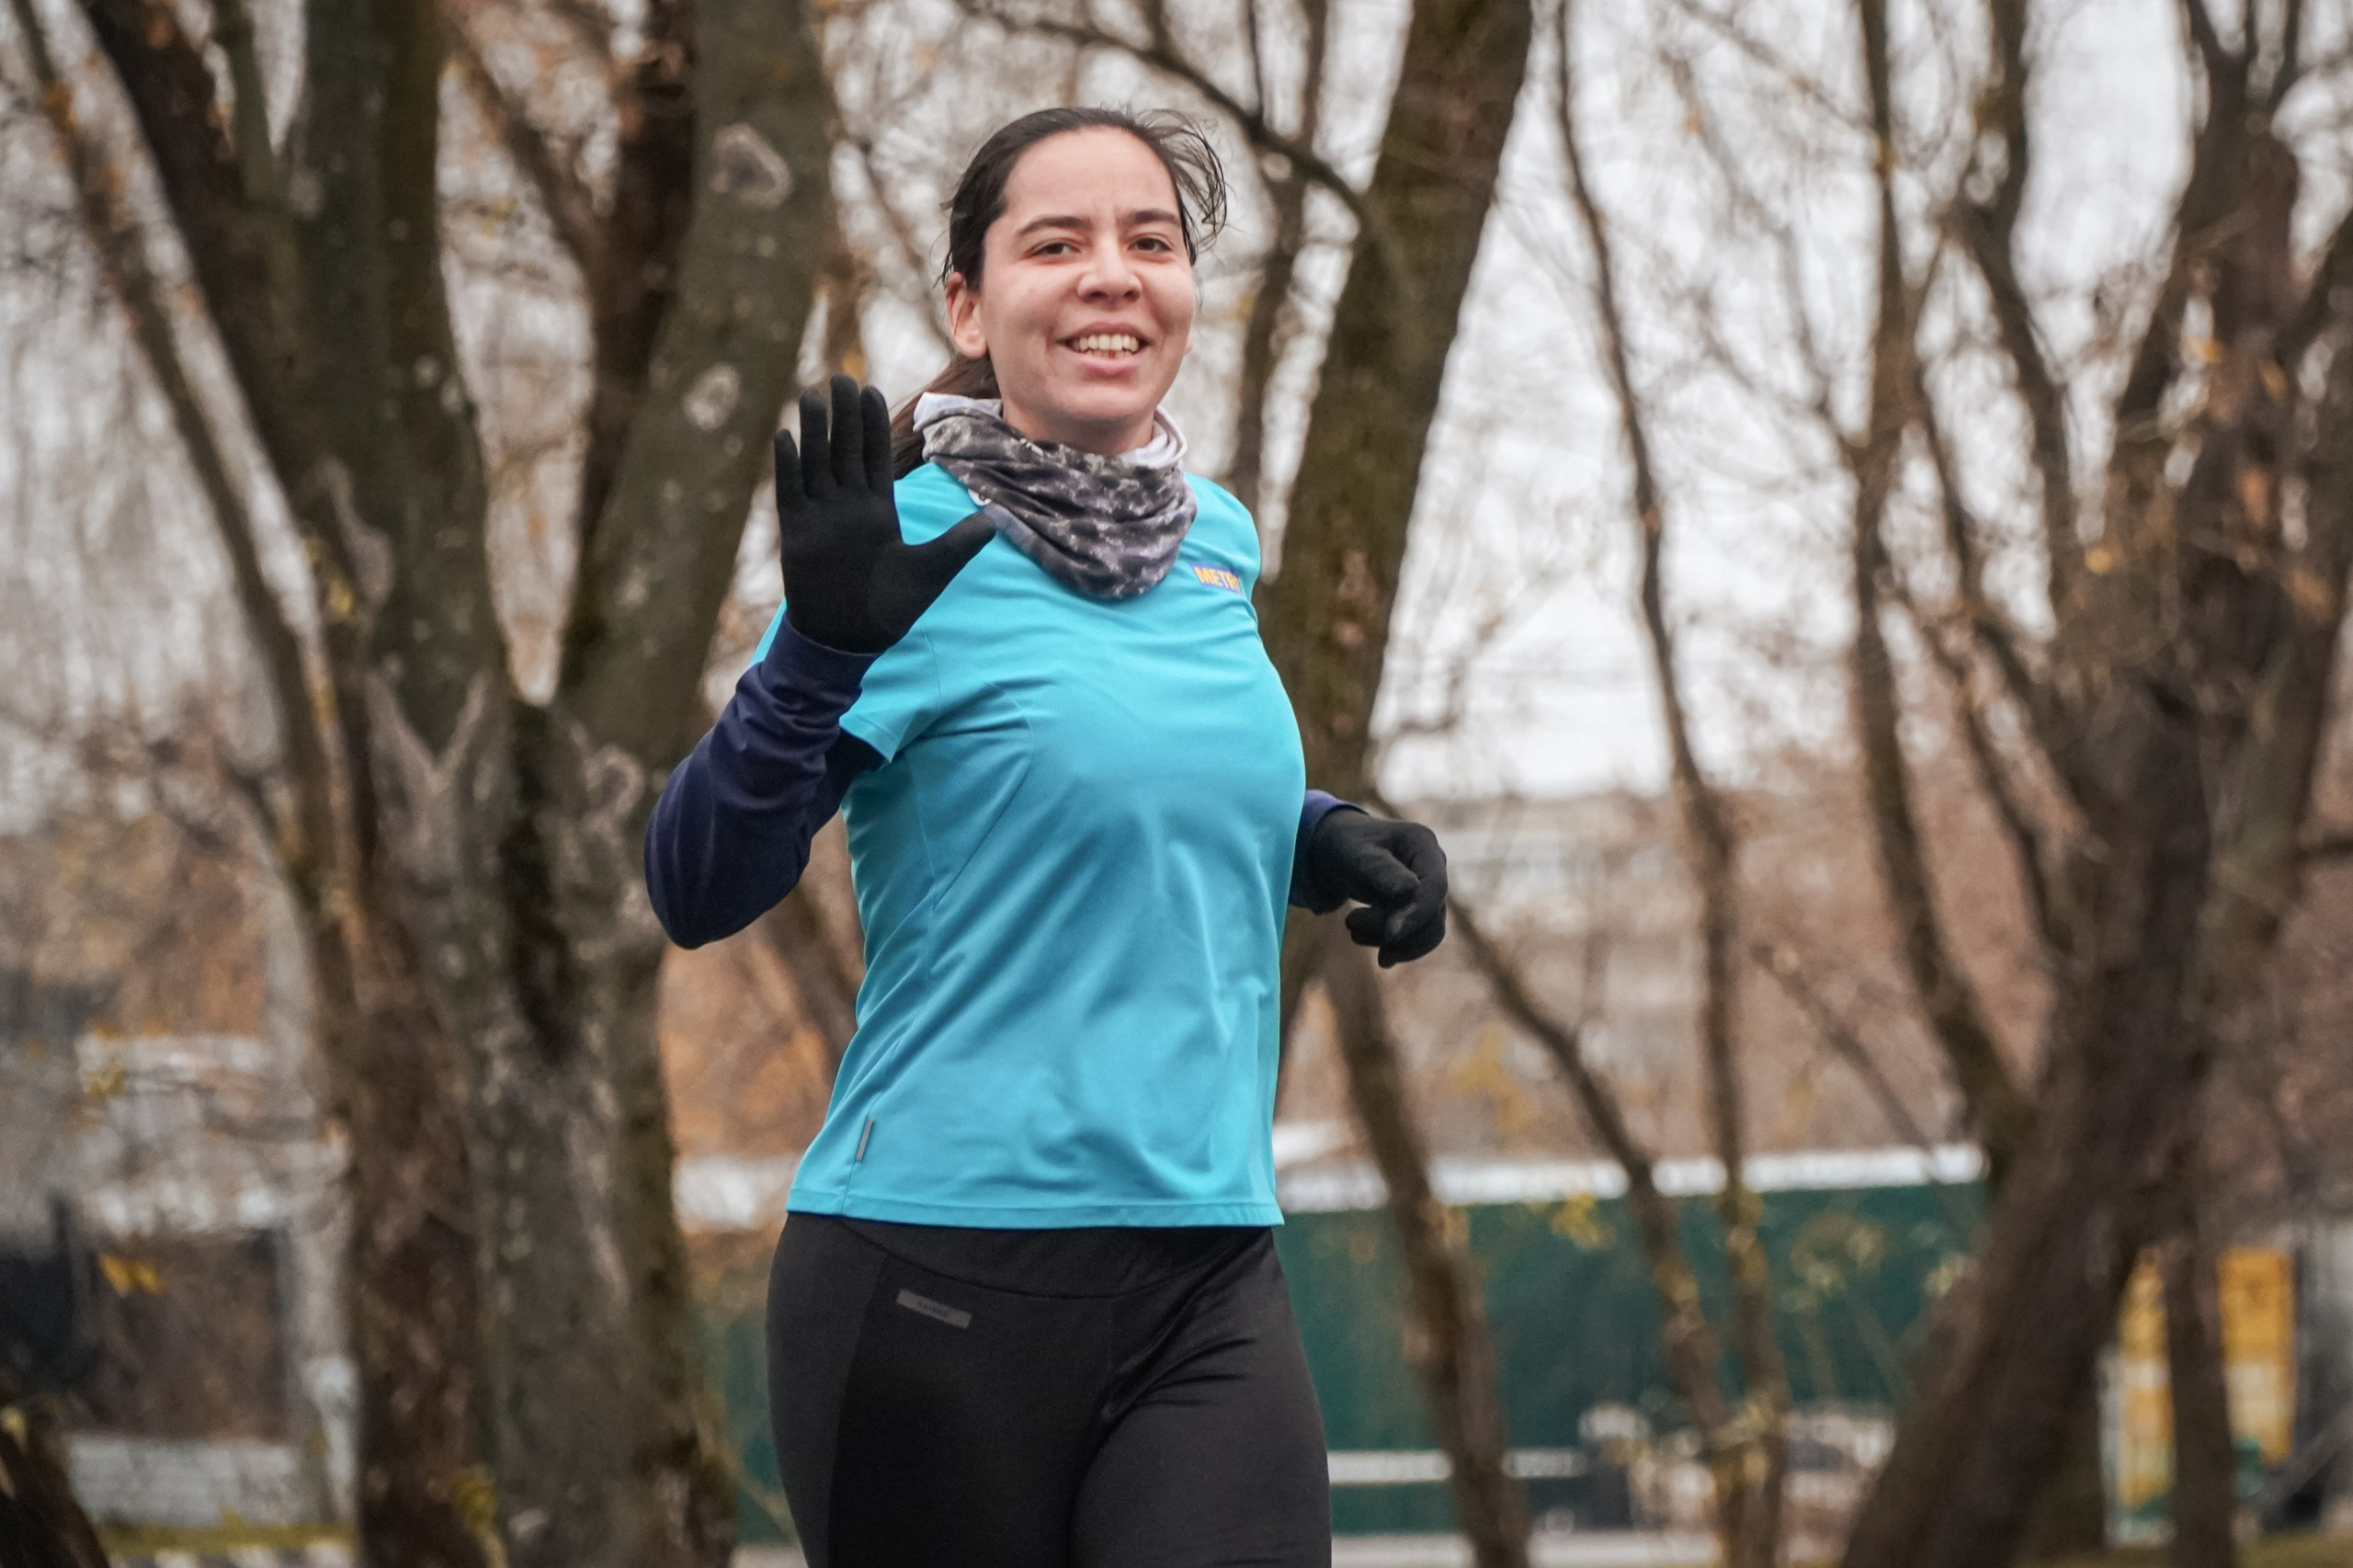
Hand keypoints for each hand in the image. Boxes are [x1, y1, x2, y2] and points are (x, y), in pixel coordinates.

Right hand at [776, 373, 994, 654]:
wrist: (852, 639)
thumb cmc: (890, 608)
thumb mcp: (931, 572)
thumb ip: (957, 544)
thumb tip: (993, 522)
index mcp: (879, 509)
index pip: (875, 455)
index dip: (873, 424)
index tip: (871, 390)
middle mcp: (848, 506)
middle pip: (844, 449)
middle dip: (843, 415)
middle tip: (840, 376)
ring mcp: (821, 517)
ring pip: (815, 463)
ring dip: (813, 430)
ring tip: (809, 395)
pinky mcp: (798, 534)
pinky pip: (790, 493)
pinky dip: (788, 468)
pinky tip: (784, 439)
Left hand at [1308, 809, 1447, 966]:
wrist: (1334, 851)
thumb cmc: (1344, 846)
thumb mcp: (1356, 855)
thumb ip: (1381, 870)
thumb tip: (1410, 889)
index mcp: (1422, 843)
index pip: (1435, 886)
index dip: (1418, 914)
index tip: (1390, 935)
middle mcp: (1433, 865)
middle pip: (1432, 914)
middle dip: (1394, 929)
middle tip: (1350, 923)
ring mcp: (1428, 888)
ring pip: (1425, 932)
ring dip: (1388, 940)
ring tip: (1351, 926)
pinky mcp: (1419, 907)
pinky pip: (1416, 938)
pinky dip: (1390, 945)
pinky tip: (1360, 937)